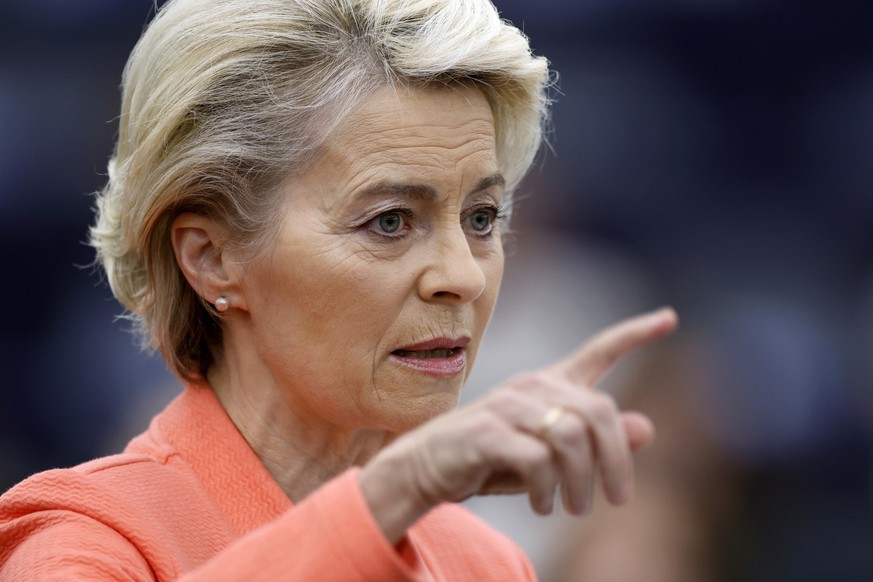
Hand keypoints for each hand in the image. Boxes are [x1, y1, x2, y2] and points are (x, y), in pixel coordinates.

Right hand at [360, 307, 677, 542]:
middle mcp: (533, 386)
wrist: (426, 467)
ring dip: (582, 483)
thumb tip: (646, 427)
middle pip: (599, 410)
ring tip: (576, 508)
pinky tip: (541, 505)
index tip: (669, 317)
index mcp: (550, 385)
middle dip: (617, 460)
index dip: (635, 334)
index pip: (598, 350)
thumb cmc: (492, 459)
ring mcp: (509, 405)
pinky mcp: (488, 430)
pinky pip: (538, 460)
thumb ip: (596, 442)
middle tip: (615, 499)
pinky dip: (546, 490)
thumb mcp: (551, 455)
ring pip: (573, 436)